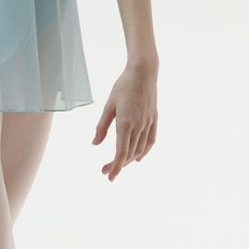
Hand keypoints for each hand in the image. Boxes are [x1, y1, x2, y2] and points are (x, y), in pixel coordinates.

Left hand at [91, 60, 157, 181]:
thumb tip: (95, 144)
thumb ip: (102, 127)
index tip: (109, 176)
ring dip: (129, 160)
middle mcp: (139, 125)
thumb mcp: (109, 105)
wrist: (144, 72)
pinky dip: (144, 151)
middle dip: (118, 165)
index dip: (115, 166)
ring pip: (140, 149)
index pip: (121, 152)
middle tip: (105, 171)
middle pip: (129, 153)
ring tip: (118, 164)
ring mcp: (148, 123)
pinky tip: (138, 158)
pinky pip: (150, 141)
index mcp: (126, 122)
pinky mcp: (154, 119)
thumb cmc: (123, 86)